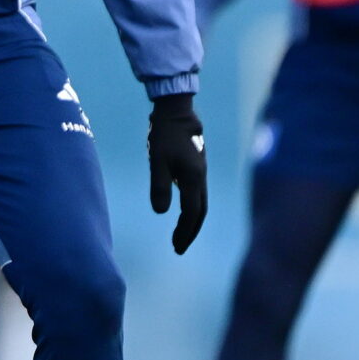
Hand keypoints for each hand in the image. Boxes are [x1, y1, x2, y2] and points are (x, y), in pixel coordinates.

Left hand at [147, 92, 207, 252]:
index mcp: (193, 180)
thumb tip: (160, 212)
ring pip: (201, 204)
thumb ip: (160, 186)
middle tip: (178, 247)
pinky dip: (192, 208)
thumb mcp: (157, 161)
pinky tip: (181, 210)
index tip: (176, 247)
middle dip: (190, 232)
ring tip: (180, 234)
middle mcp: (201, 179)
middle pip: (200, 213)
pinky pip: (198, 194)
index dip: (184, 232)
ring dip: (192, 221)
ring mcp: (200, 173)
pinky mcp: (197, 167)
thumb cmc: (165, 135)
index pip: (191, 214)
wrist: (177, 111)